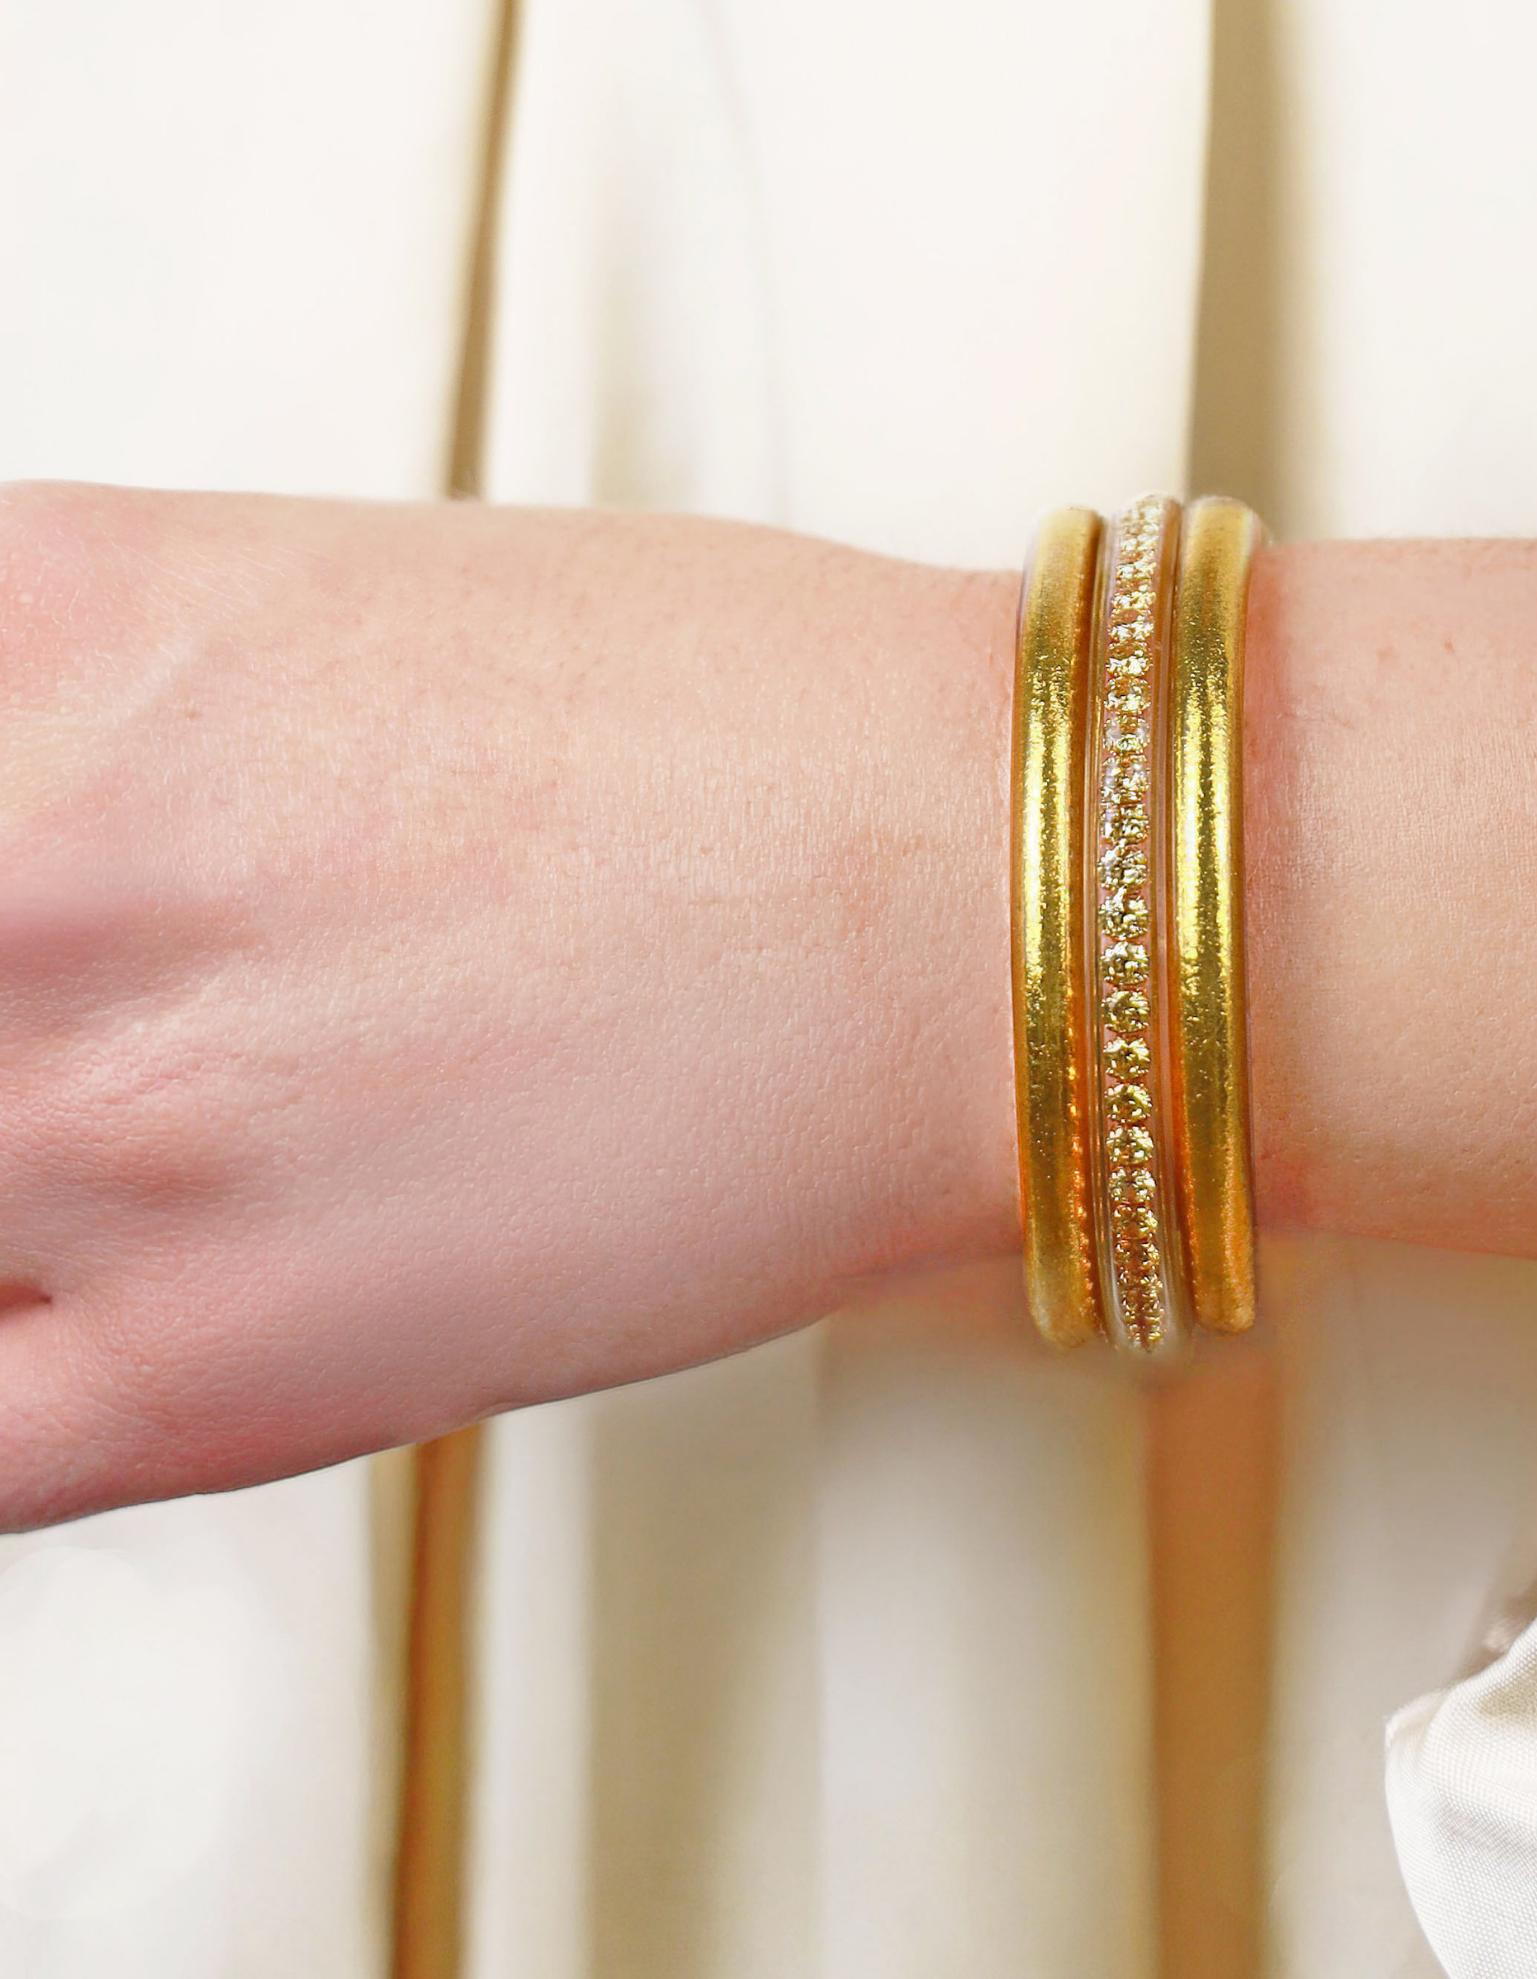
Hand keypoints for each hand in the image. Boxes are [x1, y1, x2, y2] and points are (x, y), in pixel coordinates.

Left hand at [0, 484, 1016, 1528]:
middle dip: (20, 989)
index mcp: (52, 617)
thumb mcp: (340, 606)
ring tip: (179, 1121)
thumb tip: (6, 803)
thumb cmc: (763, 741)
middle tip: (115, 1002)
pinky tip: (80, 1311)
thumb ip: (76, 701)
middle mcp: (34, 866)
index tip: (17, 888)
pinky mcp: (220, 1372)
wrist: (997, 902)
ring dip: (25, 1167)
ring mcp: (107, 1132)